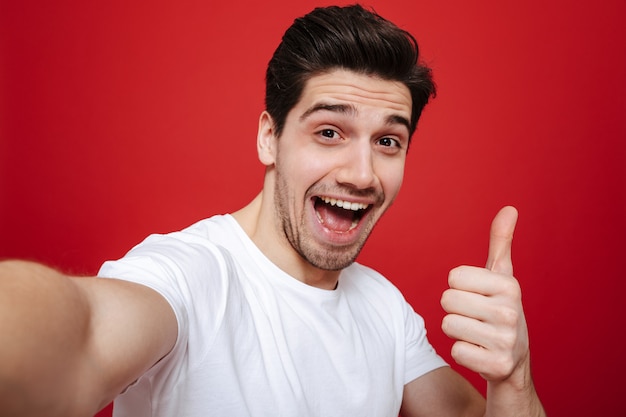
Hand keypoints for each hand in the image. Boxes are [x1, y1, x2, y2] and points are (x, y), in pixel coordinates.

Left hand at [441, 206, 528, 381]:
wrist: (514, 362)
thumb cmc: (500, 310)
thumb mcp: (502, 277)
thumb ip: (501, 242)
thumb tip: (509, 208)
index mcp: (509, 285)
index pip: (453, 276)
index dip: (460, 287)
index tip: (478, 296)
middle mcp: (510, 311)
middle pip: (447, 300)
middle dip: (456, 309)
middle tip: (477, 318)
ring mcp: (506, 340)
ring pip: (447, 325)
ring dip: (458, 331)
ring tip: (478, 334)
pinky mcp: (497, 365)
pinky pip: (455, 351)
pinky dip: (463, 352)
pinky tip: (481, 353)